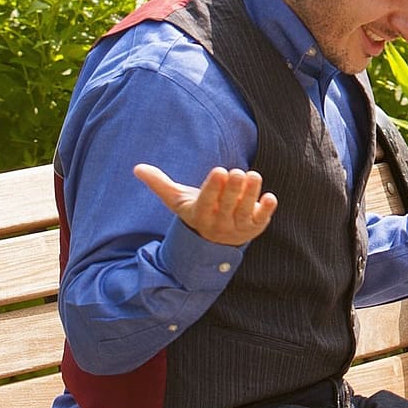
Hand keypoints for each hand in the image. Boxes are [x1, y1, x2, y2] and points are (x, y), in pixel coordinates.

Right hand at [134, 163, 277, 246]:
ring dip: (250, 194)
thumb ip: (159, 184)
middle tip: (236, 171)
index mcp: (200, 215)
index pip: (207, 201)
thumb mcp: (177, 200)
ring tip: (253, 175)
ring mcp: (239, 226)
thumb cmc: (196, 210)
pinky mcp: (256, 226)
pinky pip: (262, 219)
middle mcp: (220, 223)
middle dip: (233, 189)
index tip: (220, 171)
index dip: (214, 188)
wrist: (214, 239)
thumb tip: (137, 168)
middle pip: (228, 206)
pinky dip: (267, 210)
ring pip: (246, 211)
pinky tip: (270, 197)